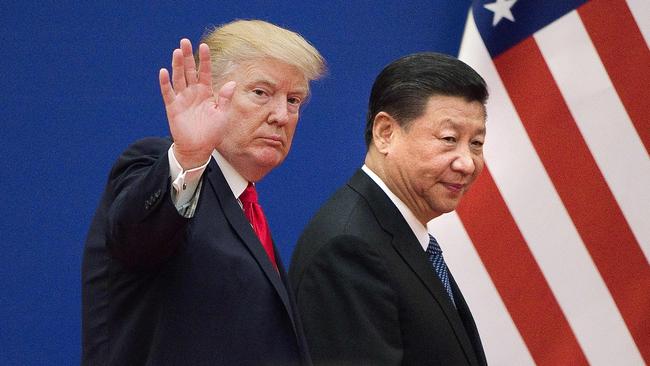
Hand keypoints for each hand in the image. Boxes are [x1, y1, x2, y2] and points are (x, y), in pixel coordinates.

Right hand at [159, 38, 235, 169]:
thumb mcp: (222, 115)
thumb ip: (225, 98)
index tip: (204, 46)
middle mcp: (193, 93)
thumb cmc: (212, 132)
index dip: (204, 60)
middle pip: (189, 71)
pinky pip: (168, 93)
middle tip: (184, 41)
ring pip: (179, 78)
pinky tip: (163, 71)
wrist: (199, 148)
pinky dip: (165, 83)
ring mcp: (182, 99)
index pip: (204, 72)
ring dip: (177, 65)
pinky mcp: (173, 107)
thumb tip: (232, 82)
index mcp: (206, 93)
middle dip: (187, 56)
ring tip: (176, 51)